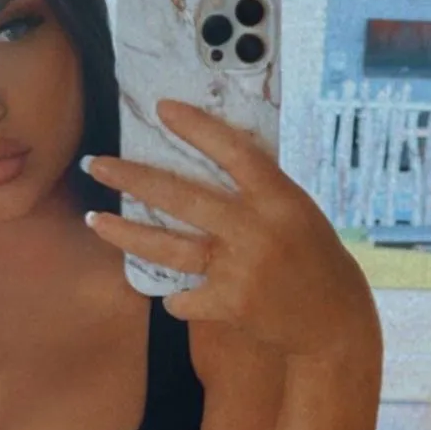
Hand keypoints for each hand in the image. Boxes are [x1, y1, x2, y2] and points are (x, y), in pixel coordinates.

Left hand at [80, 99, 379, 362]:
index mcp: (279, 198)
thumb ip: (260, 190)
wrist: (335, 320)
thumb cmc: (315, 258)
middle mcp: (257, 229)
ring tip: (95, 220)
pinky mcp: (231, 305)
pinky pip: (184, 298)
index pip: (233, 152)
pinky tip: (175, 295)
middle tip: (96, 164)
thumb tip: (212, 156)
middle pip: (182, 198)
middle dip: (132, 178)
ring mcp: (241, 269)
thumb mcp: (297, 211)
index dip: (198, 128)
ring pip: (169, 248)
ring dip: (126, 233)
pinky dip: (177, 298)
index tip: (162, 109)